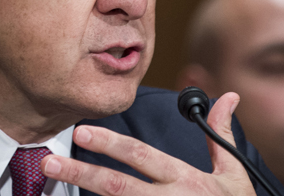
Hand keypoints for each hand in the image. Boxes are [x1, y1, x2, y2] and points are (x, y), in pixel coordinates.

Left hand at [41, 92, 255, 195]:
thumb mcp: (234, 174)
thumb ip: (221, 135)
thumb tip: (228, 96)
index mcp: (185, 179)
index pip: (142, 157)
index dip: (112, 144)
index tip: (83, 132)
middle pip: (118, 187)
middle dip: (82, 173)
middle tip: (49, 163)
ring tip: (52, 184)